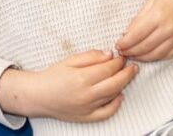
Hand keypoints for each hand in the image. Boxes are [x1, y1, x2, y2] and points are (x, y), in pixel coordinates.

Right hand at [6, 51, 138, 122]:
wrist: (39, 95)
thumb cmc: (53, 76)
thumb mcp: (70, 60)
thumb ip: (91, 56)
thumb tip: (109, 55)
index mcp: (82, 78)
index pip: (109, 68)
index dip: (119, 61)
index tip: (122, 55)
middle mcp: (86, 95)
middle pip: (115, 83)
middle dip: (127, 73)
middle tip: (132, 65)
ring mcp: (88, 108)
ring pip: (113, 96)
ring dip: (123, 85)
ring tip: (127, 76)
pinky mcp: (87, 117)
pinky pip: (107, 113)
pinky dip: (116, 104)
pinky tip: (119, 95)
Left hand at [115, 0, 172, 61]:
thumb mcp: (150, 3)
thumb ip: (138, 19)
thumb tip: (126, 35)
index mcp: (157, 15)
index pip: (136, 35)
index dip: (125, 43)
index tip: (118, 45)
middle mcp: (168, 28)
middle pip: (145, 47)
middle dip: (131, 51)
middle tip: (123, 52)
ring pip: (155, 54)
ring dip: (141, 57)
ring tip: (133, 55)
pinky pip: (167, 55)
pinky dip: (155, 58)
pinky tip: (147, 55)